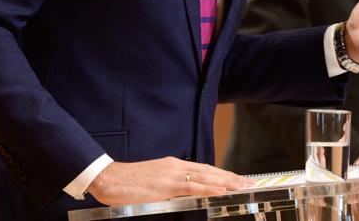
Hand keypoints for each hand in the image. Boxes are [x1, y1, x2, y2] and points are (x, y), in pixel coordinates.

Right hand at [86, 157, 252, 204]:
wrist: (108, 178)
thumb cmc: (127, 183)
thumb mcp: (154, 182)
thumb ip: (171, 186)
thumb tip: (185, 194)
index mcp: (173, 166)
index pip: (205, 170)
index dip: (223, 174)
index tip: (238, 179)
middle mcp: (176, 167)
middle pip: (210, 171)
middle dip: (231, 177)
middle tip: (250, 182)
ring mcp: (171, 175)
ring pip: (205, 177)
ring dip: (226, 182)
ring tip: (243, 186)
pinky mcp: (165, 186)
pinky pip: (191, 187)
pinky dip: (208, 187)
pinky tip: (221, 189)